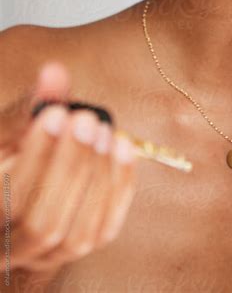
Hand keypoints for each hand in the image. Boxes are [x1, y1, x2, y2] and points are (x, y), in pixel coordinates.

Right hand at [0, 62, 137, 273]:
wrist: (18, 195)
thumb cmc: (7, 158)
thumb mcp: (6, 135)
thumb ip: (28, 109)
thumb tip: (55, 71)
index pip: (8, 199)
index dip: (35, 156)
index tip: (56, 113)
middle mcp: (9, 248)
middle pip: (43, 223)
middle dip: (70, 167)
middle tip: (86, 120)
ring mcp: (44, 257)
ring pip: (76, 234)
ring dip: (96, 177)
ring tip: (105, 131)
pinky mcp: (77, 250)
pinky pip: (104, 230)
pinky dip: (118, 188)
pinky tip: (122, 148)